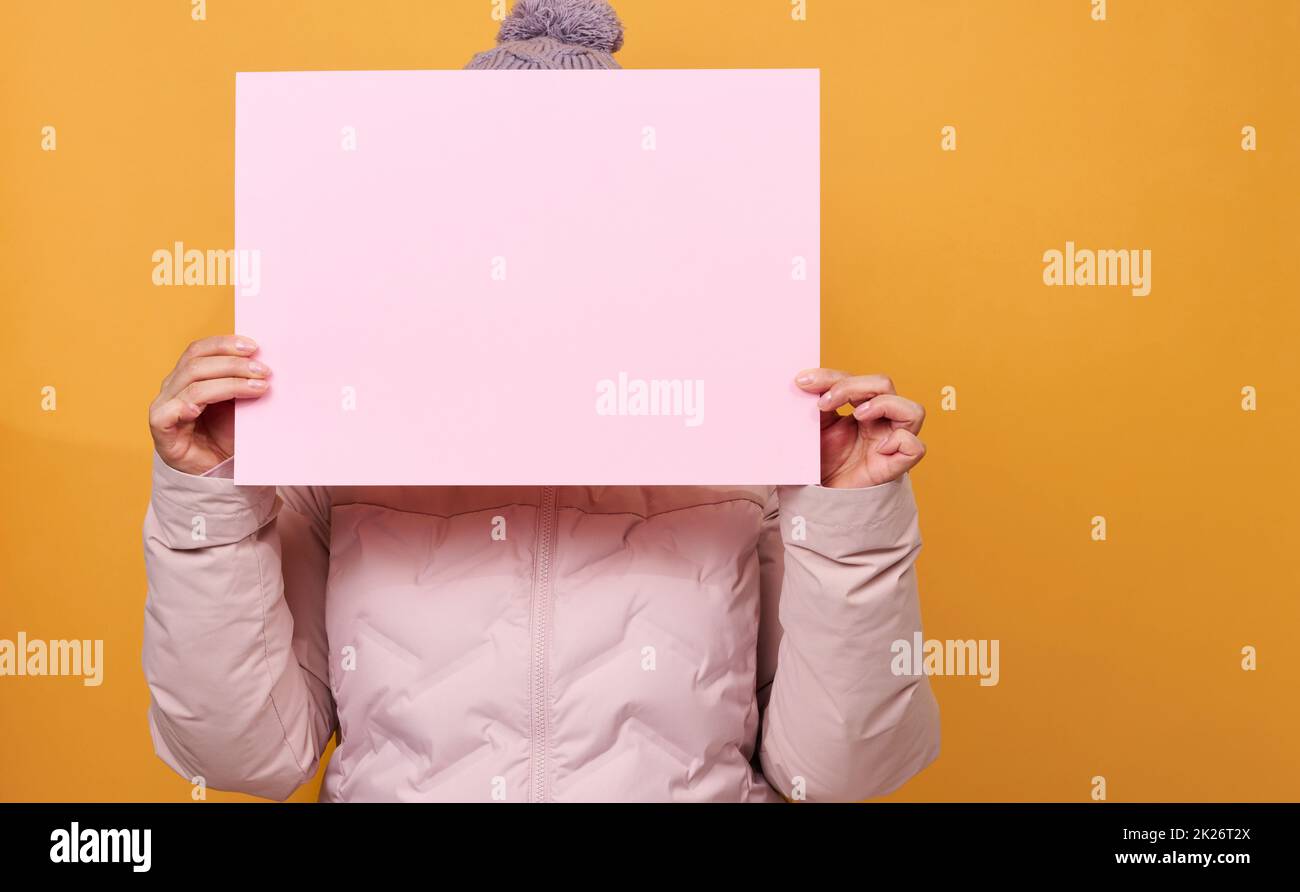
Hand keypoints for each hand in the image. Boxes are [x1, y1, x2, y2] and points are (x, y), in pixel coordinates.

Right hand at [149, 335, 270, 474]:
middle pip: (197, 364)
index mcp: (188, 375)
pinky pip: (168, 413)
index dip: (225, 344)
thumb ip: (245, 383)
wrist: (216, 470)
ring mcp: (164, 406)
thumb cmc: (227, 435)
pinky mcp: (161, 428)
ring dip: (228, 383)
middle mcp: (173, 386)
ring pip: (192, 385)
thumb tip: (266, 364)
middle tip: (263, 370)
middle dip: (233, 364)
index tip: (255, 346)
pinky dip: (184, 407)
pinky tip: (201, 408)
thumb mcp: (239, 404)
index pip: (200, 349)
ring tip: (257, 388)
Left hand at [794, 368, 925, 487]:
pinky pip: (915, 447)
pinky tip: (877, 448)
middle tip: (824, 403)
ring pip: (913, 410)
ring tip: (857, 415)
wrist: (816, 499)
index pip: (855, 378)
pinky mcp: (895, 467)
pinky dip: (900, 441)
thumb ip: (812, 403)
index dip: (831, 376)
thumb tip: (803, 379)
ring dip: (884, 405)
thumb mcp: (812, 427)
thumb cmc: (818, 462)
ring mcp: (890, 443)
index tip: (802, 381)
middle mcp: (880, 422)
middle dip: (852, 386)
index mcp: (860, 407)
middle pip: (884, 384)